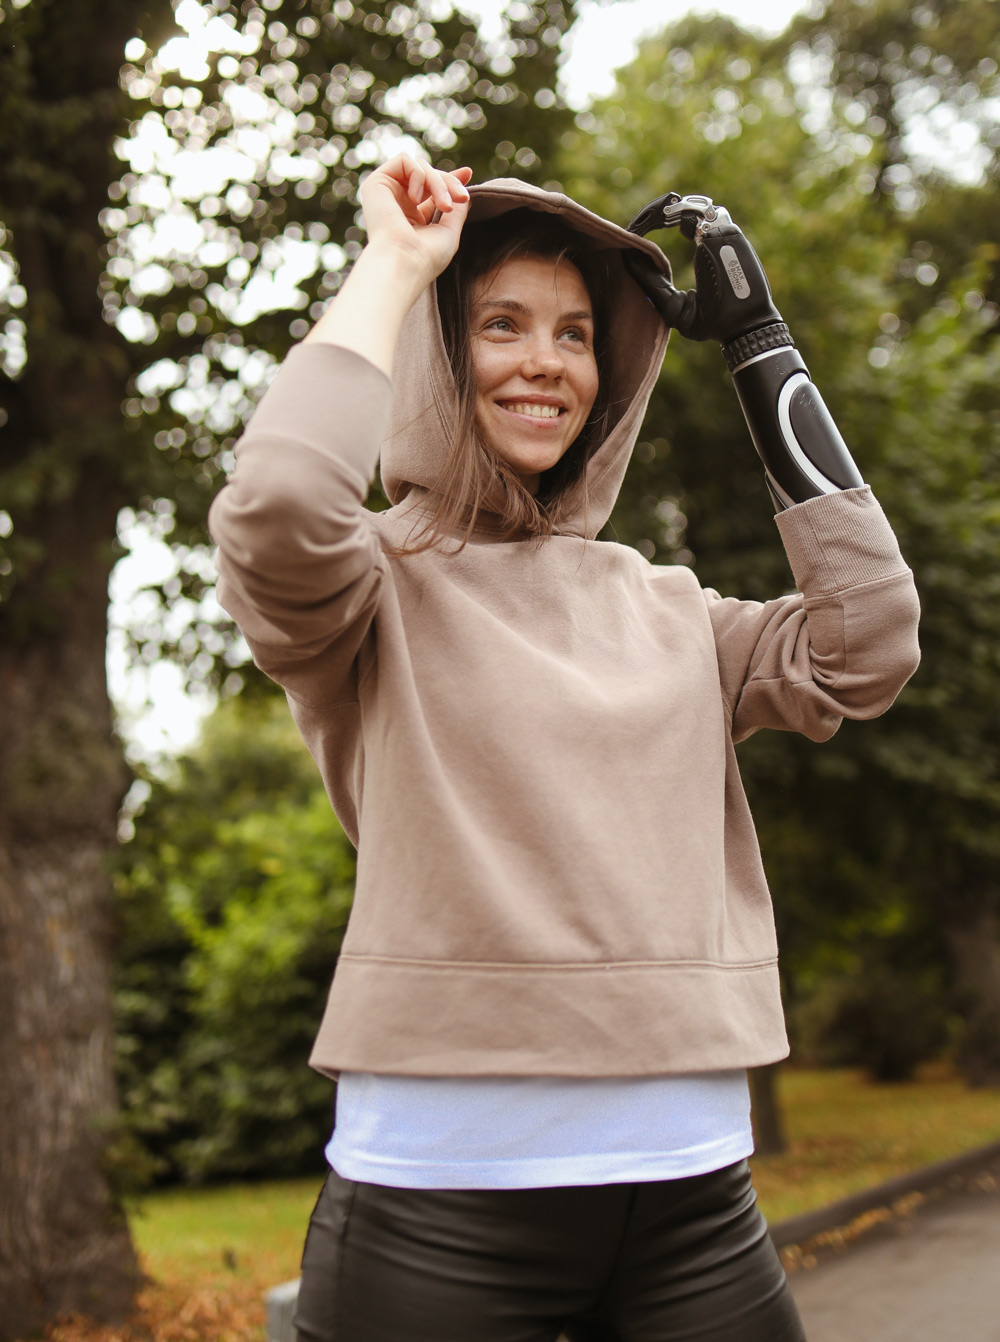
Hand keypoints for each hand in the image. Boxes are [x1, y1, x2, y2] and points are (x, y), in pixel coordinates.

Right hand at [359, 154, 472, 291]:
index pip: (430, 190)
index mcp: (411, 218)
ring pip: (420, 167)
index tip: (467, 173)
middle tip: (461, 199)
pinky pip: (404, 160)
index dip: (449, 179)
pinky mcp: (376, 183)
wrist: (404, 262)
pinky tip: (416, 199)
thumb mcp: (449, 232)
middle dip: (449, 182)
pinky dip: (418, 175)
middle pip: (428, 175)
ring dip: (438, 182)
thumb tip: (464, 194)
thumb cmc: (426, 257)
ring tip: (443, 206)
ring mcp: (386, 193)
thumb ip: (457, 211)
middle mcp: (397, 204)